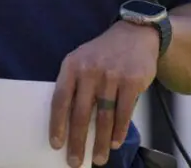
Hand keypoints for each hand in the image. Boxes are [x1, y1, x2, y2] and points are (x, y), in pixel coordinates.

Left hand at [49, 21, 159, 166]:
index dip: (57, 124)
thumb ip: (74, 85)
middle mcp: (90, 70)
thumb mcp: (82, 60)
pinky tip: (114, 142)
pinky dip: (119, 131)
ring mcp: (112, 75)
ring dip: (100, 142)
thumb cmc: (103, 54)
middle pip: (80, 113)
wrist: (134, 34)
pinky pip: (123, 113)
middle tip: (75, 161)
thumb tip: (68, 124)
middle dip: (77, 142)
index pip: (60, 99)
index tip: (56, 145)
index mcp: (72, 65)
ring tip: (97, 158)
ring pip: (103, 117)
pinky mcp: (132, 81)